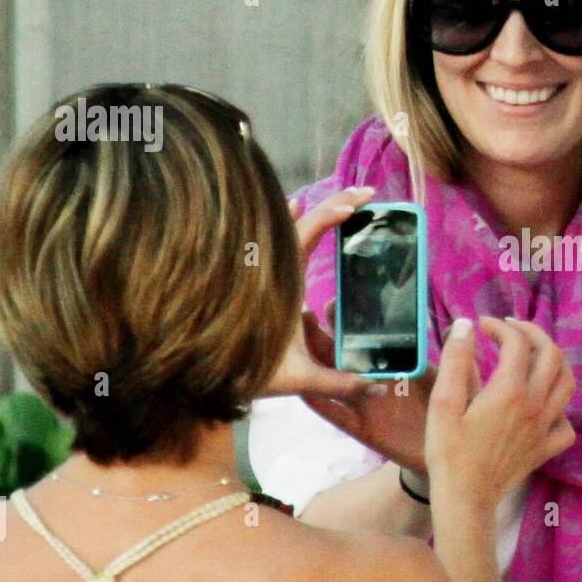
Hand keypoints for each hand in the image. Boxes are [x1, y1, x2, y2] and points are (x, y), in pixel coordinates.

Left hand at [261, 186, 383, 403]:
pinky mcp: (260, 280)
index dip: (333, 213)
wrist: (202, 378)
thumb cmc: (245, 373)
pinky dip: (292, 220)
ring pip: (288, 227)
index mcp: (282, 284)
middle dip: (336, 204)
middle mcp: (271, 271)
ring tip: (343, 198)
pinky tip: (296, 206)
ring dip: (316, 210)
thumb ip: (340, 382)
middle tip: (366, 193)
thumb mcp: (299, 378)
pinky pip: (277, 239)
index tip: (359, 204)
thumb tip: (380, 388)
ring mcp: (263, 272)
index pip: (308, 234)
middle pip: (303, 222)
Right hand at [424, 316, 575, 512]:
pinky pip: (566, 423)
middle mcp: (535, 405)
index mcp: (510, 391)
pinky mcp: (545, 448)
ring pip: (567, 383)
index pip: (517, 343)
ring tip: (534, 355)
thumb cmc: (449, 452)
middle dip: (533, 333)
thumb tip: (466, 326)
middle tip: (511, 329)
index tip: (481, 326)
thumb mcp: (443, 403)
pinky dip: (559, 408)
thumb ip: (456, 361)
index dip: (499, 326)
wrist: (465, 498)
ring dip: (554, 362)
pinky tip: (542, 405)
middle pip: (552, 355)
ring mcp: (544, 428)